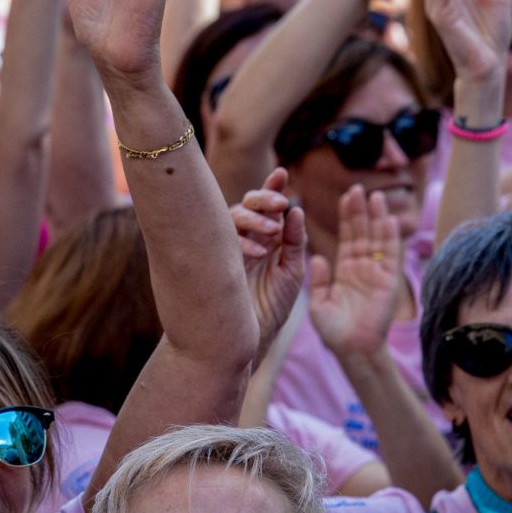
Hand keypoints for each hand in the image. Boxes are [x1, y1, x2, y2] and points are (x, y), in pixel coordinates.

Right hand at [231, 169, 308, 360]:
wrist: (250, 339)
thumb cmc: (272, 307)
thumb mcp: (291, 273)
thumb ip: (295, 242)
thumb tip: (295, 209)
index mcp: (266, 238)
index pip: (268, 207)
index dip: (272, 188)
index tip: (281, 173)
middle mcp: (246, 238)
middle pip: (247, 204)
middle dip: (262, 198)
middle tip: (279, 202)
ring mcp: (229, 249)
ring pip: (232, 217)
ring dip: (252, 219)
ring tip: (271, 230)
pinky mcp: (216, 262)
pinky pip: (223, 241)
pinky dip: (241, 242)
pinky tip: (257, 253)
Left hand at [309, 185, 404, 360]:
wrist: (352, 350)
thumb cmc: (334, 331)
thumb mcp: (318, 303)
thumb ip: (317, 280)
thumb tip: (315, 257)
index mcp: (346, 271)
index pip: (348, 237)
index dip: (348, 217)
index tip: (345, 196)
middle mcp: (363, 269)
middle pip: (363, 233)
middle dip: (360, 211)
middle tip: (357, 187)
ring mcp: (377, 274)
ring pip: (377, 240)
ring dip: (376, 219)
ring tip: (374, 197)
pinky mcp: (388, 282)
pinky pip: (389, 256)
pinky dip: (389, 238)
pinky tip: (386, 220)